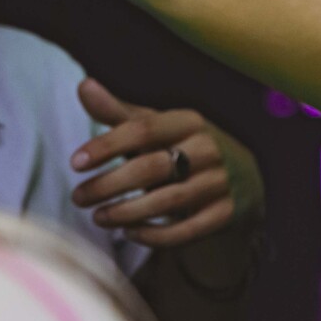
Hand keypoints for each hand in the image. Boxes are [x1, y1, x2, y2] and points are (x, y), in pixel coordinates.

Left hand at [70, 78, 265, 249]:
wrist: (244, 175)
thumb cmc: (184, 146)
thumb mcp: (156, 126)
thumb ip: (118, 112)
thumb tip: (83, 86)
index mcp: (189, 121)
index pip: (144, 130)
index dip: (107, 145)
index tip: (76, 162)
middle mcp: (208, 149)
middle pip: (152, 168)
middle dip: (109, 184)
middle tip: (79, 197)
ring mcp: (219, 183)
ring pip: (168, 201)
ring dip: (126, 212)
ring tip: (98, 217)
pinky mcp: (225, 213)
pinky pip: (187, 230)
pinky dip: (154, 235)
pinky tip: (129, 232)